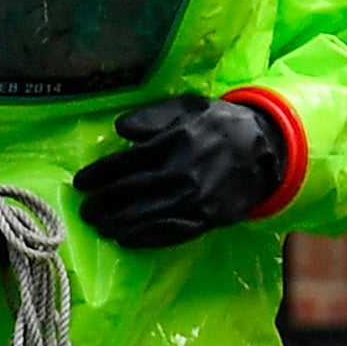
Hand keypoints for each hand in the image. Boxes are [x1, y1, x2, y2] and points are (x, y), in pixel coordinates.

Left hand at [72, 94, 285, 248]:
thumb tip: (119, 129)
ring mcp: (194, 200)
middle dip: (101, 202)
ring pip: (145, 216)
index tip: (81, 183)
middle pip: (129, 192)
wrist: (265, 149)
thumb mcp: (189, 106)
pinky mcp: (206, 218)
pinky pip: (168, 232)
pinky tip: (125, 239)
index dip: (98, 175)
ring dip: (116, 223)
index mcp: (174, 143)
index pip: (124, 163)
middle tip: (85, 208)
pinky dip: (143, 238)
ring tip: (99, 226)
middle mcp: (181, 173)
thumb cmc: (220, 124)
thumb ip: (153, 116)